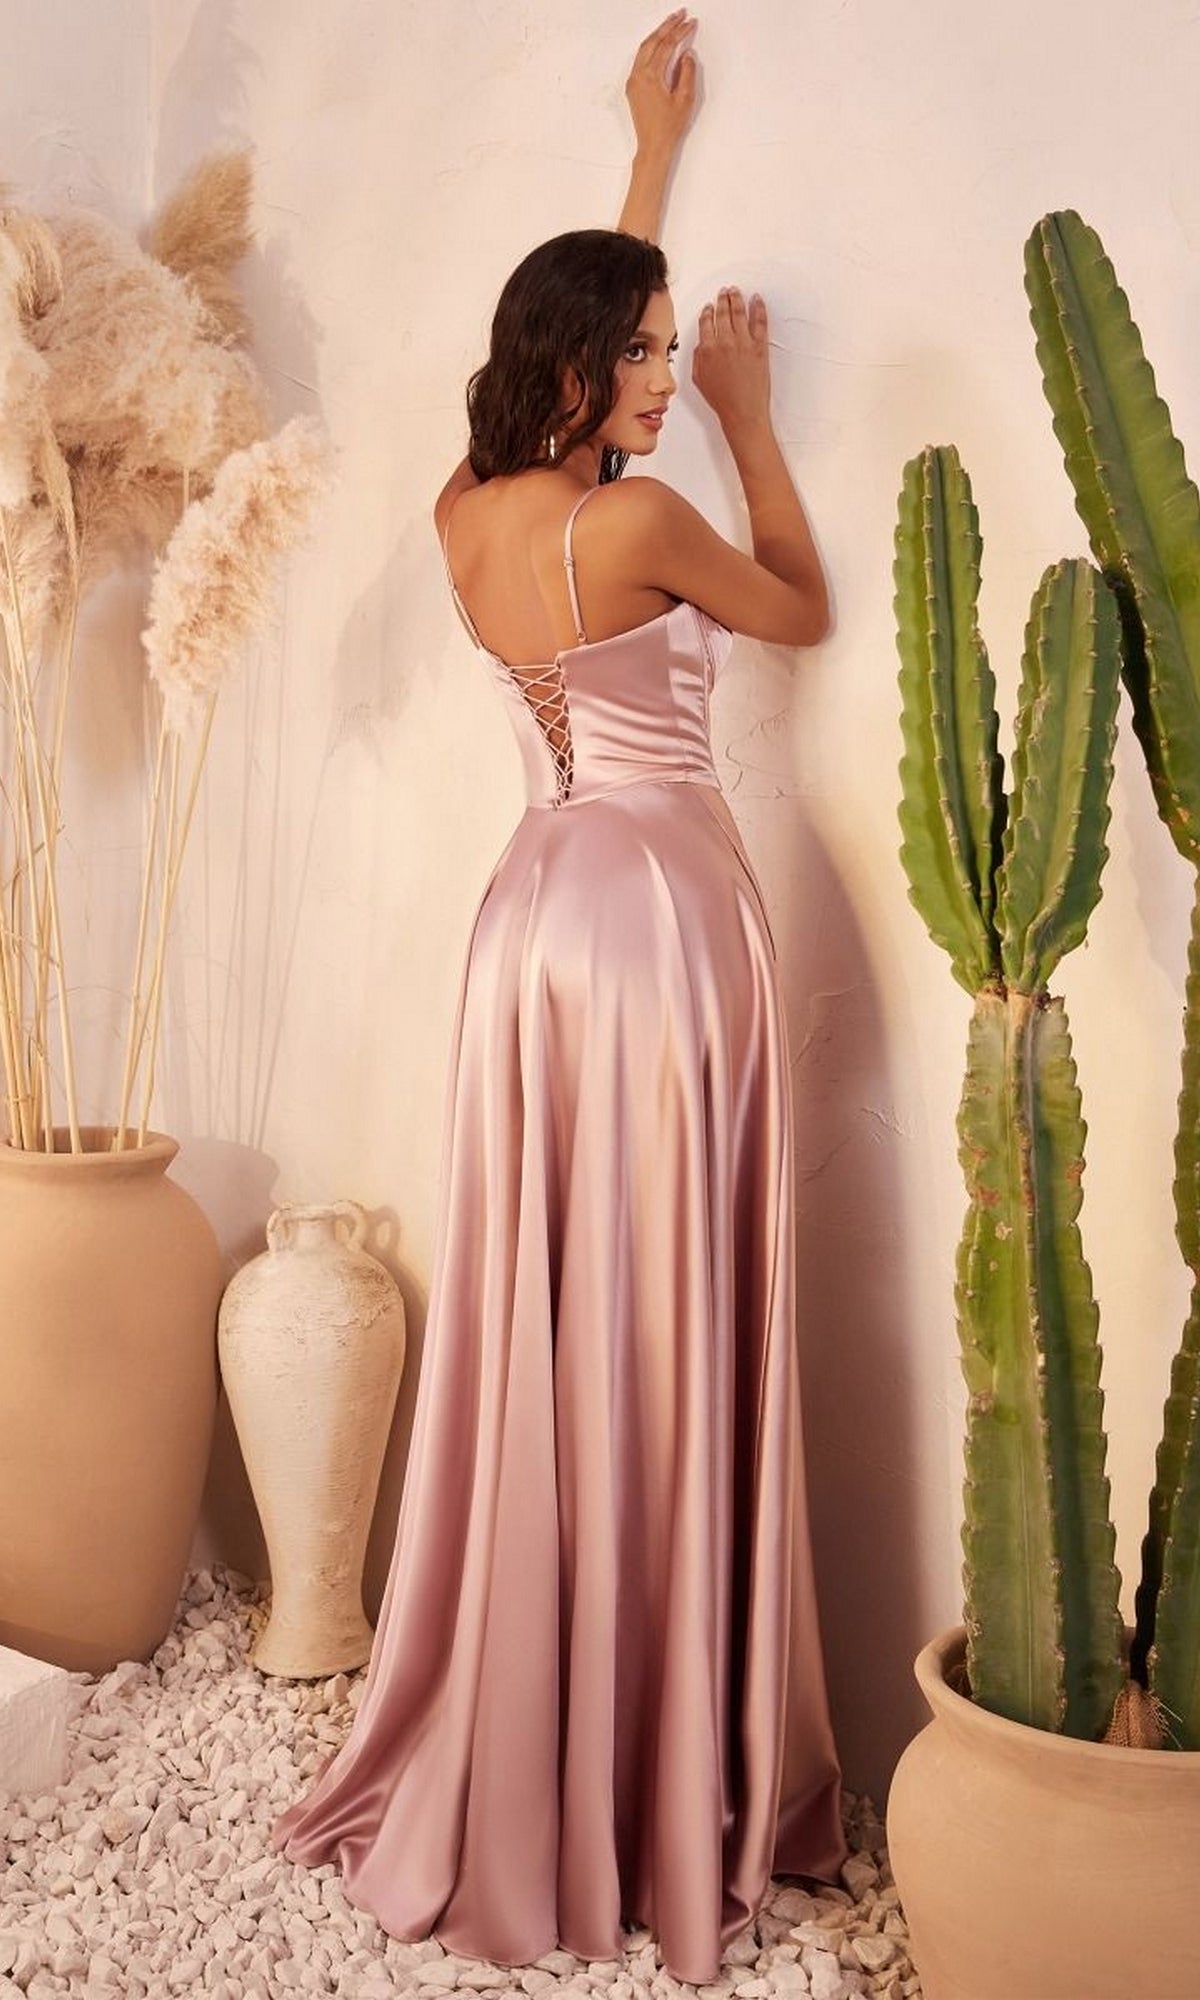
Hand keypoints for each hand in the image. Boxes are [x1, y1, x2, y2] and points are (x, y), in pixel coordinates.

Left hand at [625, 11, 697, 161]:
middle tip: (680, 14)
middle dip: (667, 26)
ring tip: (671, 24)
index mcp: (651, 76)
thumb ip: (687, 72)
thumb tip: (686, 54)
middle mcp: (638, 76)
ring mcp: (633, 81)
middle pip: (653, 41)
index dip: (680, 32)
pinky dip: (651, 47)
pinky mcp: (633, 87)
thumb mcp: (685, 99)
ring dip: (658, 34)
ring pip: (644, 48)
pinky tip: (659, 44)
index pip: (667, 45)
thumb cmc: (668, 128)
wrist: (653, 146)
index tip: (691, 23)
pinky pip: (641, 59)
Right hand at [692, 288, 771, 438]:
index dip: (707, 312)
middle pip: (723, 313)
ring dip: (737, 298)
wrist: (743, 412)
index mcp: (707, 349)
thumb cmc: (722, 400)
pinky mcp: (760, 346)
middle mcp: (725, 342)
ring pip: (739, 312)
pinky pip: (760, 321)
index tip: (709, 307)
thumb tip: (701, 344)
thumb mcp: (700, 379)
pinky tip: (757, 300)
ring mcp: (743, 342)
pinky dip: (758, 307)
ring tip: (736, 291)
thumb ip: (698, 358)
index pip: (706, 322)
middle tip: (724, 292)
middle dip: (722, 299)